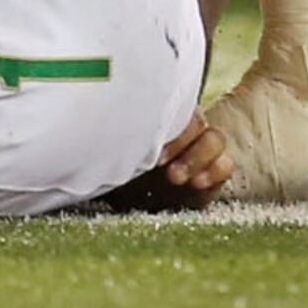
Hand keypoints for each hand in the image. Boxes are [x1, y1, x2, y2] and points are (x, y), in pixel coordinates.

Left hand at [97, 117, 229, 210]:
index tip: (151, 151)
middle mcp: (182, 132)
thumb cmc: (116, 168)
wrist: (130, 199)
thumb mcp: (110, 149)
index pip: (174, 109)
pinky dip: (216, 171)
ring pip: (215, 139)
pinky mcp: (210, 175)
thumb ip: (108, 136)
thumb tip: (81, 117)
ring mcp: (199, 152)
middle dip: (182, 143)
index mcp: (160, 119)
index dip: (168, 126)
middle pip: (197, 122)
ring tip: (177, 178)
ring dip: (199, 158)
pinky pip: (226, 164)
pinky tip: (198, 183)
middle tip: (161, 167)